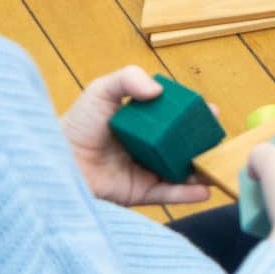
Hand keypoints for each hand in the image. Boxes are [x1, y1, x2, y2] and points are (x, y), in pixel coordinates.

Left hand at [63, 67, 210, 206]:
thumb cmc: (75, 125)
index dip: (193, 116)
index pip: (174, 118)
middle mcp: (146, 147)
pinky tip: (204, 190)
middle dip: (204, 143)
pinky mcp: (138, 192)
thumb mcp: (101, 91)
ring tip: (217, 166)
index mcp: (142, 123)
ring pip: (181, 171)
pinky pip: (168, 193)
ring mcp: (144, 170)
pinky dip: (188, 194)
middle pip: (183, 145)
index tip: (210, 112)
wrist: (54, 160)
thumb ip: (128, 79)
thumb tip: (159, 90)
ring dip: (202, 170)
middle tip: (220, 140)